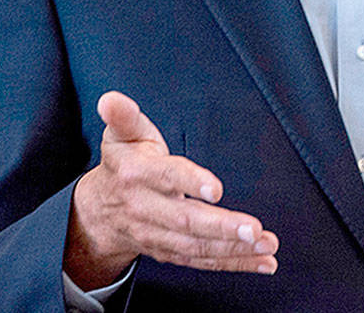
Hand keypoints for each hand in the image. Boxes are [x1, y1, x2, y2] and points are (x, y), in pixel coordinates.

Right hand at [64, 91, 278, 287]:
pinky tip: (263, 262)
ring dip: (235, 249)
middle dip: (222, 227)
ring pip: (198, 246)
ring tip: (266, 245)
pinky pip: (204, 261)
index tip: (216, 189)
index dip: (191, 182)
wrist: (97, 213)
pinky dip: (235, 263)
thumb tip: (111, 99)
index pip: (167, 177)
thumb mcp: (121, 135)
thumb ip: (123, 116)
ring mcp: (158, 236)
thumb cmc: (122, 165)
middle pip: (186, 221)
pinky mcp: (171, 252)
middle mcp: (147, 209)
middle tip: (254, 228)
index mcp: (138, 175)